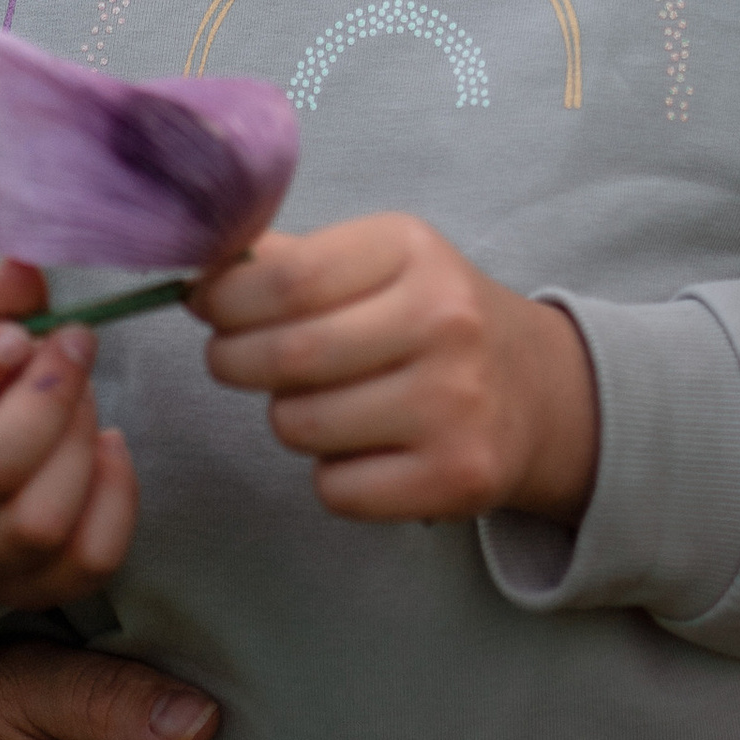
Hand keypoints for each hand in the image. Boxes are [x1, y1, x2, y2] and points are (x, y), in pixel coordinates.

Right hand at [0, 258, 134, 609]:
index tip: (18, 334)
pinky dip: (116, 499)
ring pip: (37, 525)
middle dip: (49, 399)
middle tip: (75, 343)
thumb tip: (30, 267)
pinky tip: (108, 449)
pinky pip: (87, 562)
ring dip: (79, 446)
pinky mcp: (24, 586)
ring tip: (86, 399)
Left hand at [192, 217, 600, 523]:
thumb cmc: (433, 318)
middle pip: (288, 356)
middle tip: (233, 359)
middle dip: (234, 361)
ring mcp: (454, 402)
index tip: (209, 307)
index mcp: (413, 252)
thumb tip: (202, 270)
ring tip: (320, 402)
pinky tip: (363, 448)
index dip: (227, 300)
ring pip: (302, 425)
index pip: (288, 278)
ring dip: (287, 418)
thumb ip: (294, 262)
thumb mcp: (380, 263)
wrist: (537, 390)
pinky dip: (331, 475)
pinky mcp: (456, 475)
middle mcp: (443, 321)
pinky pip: (336, 488)